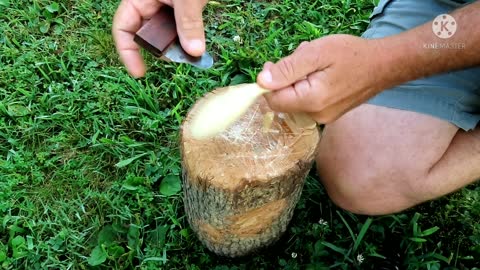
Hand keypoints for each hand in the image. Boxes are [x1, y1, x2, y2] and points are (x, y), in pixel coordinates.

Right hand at [112, 0, 206, 76]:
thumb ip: (189, 21)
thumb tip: (195, 52)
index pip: (123, 29)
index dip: (127, 52)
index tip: (140, 73)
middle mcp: (150, 5)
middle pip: (147, 36)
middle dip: (161, 51)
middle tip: (179, 59)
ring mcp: (167, 9)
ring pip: (167, 36)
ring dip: (178, 47)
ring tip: (192, 52)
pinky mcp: (183, 11)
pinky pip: (182, 31)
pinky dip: (189, 40)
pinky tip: (197, 46)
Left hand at [257, 34, 384, 123]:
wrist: (384, 66)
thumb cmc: (352, 55)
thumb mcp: (316, 53)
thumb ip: (287, 69)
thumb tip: (261, 82)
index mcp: (311, 101)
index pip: (273, 100)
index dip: (269, 82)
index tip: (275, 64)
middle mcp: (316, 116)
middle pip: (284, 99)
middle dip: (287, 77)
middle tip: (303, 58)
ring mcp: (323, 118)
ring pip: (295, 98)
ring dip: (298, 79)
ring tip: (317, 63)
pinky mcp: (329, 115)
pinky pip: (307, 101)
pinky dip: (308, 85)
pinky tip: (323, 72)